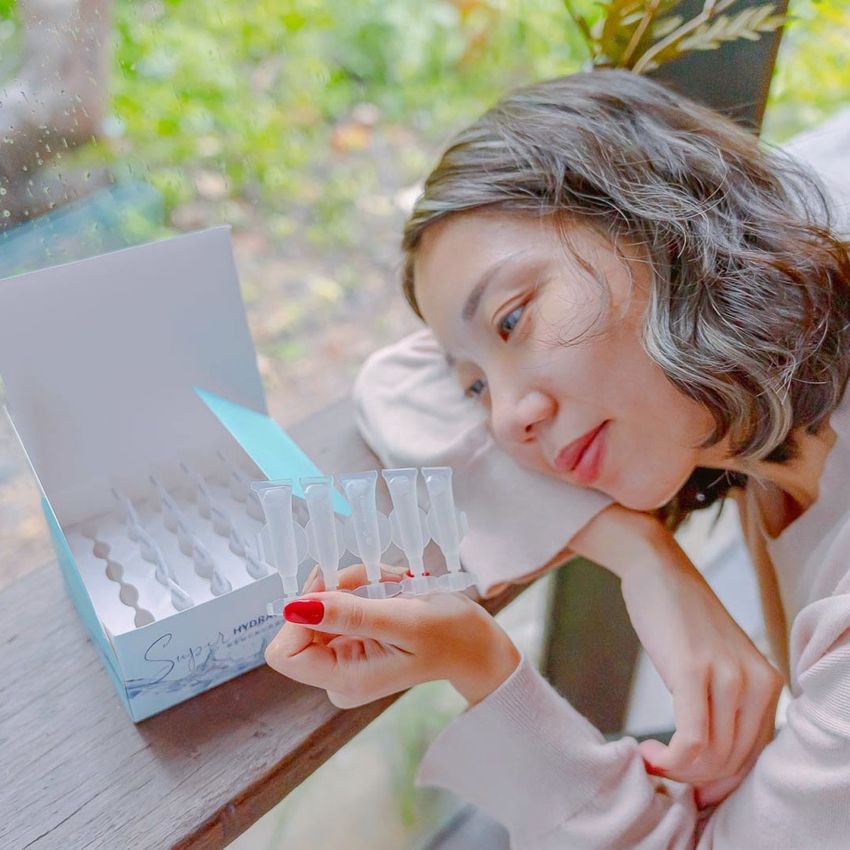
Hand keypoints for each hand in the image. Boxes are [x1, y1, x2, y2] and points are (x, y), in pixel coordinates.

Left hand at [264, 563, 521, 708]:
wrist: (476, 643)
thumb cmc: (451, 634)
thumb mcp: (404, 620)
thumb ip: (350, 614)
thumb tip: (293, 607)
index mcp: (345, 679)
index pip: (285, 652)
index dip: (301, 614)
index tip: (334, 583)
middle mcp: (336, 675)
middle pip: (301, 623)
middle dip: (334, 590)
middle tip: (374, 577)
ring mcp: (343, 658)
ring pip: (319, 607)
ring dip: (352, 583)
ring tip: (391, 581)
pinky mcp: (352, 641)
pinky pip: (335, 605)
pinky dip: (359, 586)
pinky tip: (390, 587)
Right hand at [568, 504, 783, 805]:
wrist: (657, 569)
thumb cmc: (680, 620)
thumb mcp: (716, 665)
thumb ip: (725, 707)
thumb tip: (709, 768)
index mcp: (769, 684)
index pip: (751, 758)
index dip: (717, 782)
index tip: (685, 783)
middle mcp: (757, 682)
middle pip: (731, 763)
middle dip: (694, 780)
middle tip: (661, 769)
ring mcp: (726, 675)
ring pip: (711, 758)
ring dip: (677, 772)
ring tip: (650, 758)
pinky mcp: (693, 670)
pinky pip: (691, 741)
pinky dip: (668, 759)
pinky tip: (647, 751)